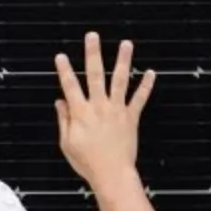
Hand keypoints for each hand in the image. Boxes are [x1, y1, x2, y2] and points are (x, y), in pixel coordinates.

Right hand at [54, 32, 154, 191]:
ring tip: (126, 44)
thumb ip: (64, 120)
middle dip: (93, 54)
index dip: (64, 70)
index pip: (70, 86)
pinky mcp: (131, 117)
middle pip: (95, 75)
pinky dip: (146, 85)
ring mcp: (117, 110)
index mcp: (81, 113)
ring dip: (123, 60)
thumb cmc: (87, 162)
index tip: (61, 56)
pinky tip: (150, 72)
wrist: (112, 174)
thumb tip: (60, 102)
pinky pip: (140, 99)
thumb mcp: (67, 143)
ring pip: (120, 80)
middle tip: (92, 36)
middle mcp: (99, 107)